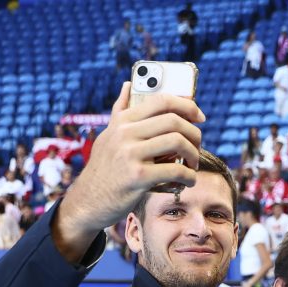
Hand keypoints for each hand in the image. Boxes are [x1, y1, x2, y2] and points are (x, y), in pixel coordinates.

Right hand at [54, 83, 204, 260]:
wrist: (87, 200)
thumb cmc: (104, 169)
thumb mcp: (108, 136)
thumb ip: (120, 111)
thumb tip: (128, 84)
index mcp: (122, 121)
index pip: (161, 100)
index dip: (187, 105)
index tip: (200, 116)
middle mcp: (125, 133)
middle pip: (174, 121)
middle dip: (194, 133)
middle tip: (197, 146)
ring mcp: (130, 154)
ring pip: (178, 142)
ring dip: (194, 154)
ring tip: (192, 164)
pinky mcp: (138, 177)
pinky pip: (176, 170)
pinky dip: (189, 176)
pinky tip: (188, 181)